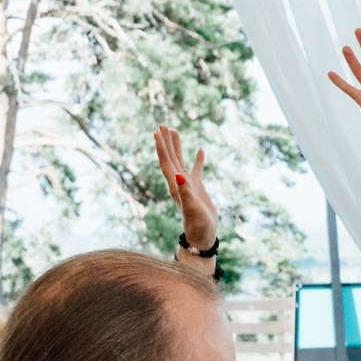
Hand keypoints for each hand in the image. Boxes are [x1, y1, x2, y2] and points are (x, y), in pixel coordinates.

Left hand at [154, 126, 217, 254]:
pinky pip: (196, 169)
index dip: (161, 147)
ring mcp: (187, 184)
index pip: (166, 162)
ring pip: (180, 160)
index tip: (157, 132)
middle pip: (170, 157)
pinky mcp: (197, 188)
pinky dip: (197, 159)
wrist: (203, 235)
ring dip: (177, 146)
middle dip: (166, 141)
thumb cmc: (198, 224)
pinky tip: (200, 149)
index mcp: (175, 185)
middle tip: (162, 125)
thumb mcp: (192, 208)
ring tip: (175, 131)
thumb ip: (186, 192)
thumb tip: (180, 174)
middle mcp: (178, 182)